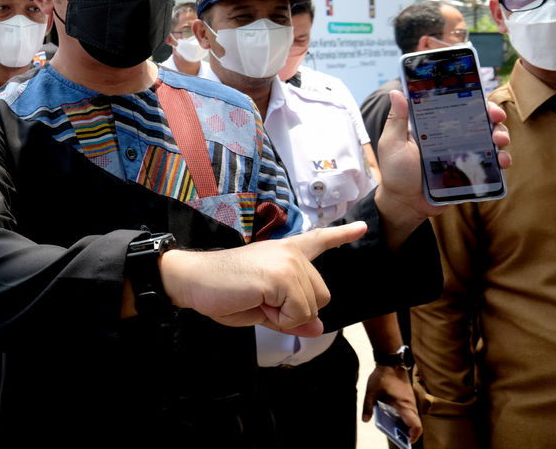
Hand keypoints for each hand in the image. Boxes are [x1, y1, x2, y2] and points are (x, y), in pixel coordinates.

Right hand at [159, 222, 366, 334]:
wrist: (193, 280)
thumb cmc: (222, 292)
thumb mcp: (263, 308)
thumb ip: (293, 315)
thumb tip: (318, 328)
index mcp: (285, 252)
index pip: (319, 241)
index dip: (341, 236)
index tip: (362, 227)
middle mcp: (291, 252)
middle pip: (321, 297)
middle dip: (295, 310)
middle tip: (261, 301)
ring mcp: (289, 262)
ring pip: (311, 308)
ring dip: (284, 316)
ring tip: (256, 300)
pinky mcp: (282, 276)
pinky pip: (297, 314)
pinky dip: (279, 320)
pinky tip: (257, 302)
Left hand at [362, 365, 422, 443]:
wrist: (391, 362)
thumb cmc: (382, 376)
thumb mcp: (371, 391)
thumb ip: (367, 406)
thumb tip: (365, 420)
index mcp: (404, 405)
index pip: (416, 425)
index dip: (413, 436)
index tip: (406, 442)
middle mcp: (410, 405)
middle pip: (415, 424)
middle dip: (409, 434)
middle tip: (399, 440)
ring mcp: (410, 401)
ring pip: (413, 418)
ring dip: (406, 426)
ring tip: (395, 432)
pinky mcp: (408, 398)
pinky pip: (409, 412)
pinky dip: (405, 419)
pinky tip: (393, 420)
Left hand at [375, 90, 510, 232]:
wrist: (405, 204)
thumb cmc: (396, 172)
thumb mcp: (393, 143)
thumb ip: (397, 119)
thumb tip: (397, 92)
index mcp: (435, 126)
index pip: (458, 107)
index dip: (472, 100)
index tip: (482, 97)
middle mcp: (452, 138)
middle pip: (479, 121)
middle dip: (493, 116)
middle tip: (497, 117)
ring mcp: (464, 155)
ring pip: (490, 140)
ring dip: (501, 135)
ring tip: (500, 141)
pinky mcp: (471, 172)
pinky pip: (491, 164)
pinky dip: (501, 160)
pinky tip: (502, 161)